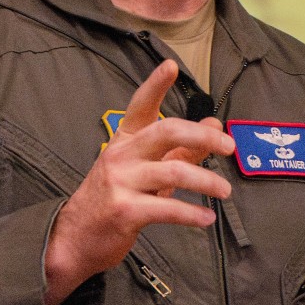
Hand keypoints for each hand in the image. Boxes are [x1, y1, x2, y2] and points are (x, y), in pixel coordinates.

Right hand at [43, 60, 233, 304]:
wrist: (75, 238)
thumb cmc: (116, 198)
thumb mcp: (145, 169)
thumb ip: (182, 149)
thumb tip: (215, 126)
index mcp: (124, 140)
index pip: (140, 106)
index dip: (155, 85)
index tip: (171, 66)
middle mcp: (121, 155)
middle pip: (166, 132)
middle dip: (203, 138)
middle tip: (229, 148)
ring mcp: (121, 182)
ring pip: (173, 172)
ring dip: (206, 182)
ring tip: (224, 191)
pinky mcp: (125, 211)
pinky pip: (167, 209)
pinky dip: (192, 214)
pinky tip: (206, 219)